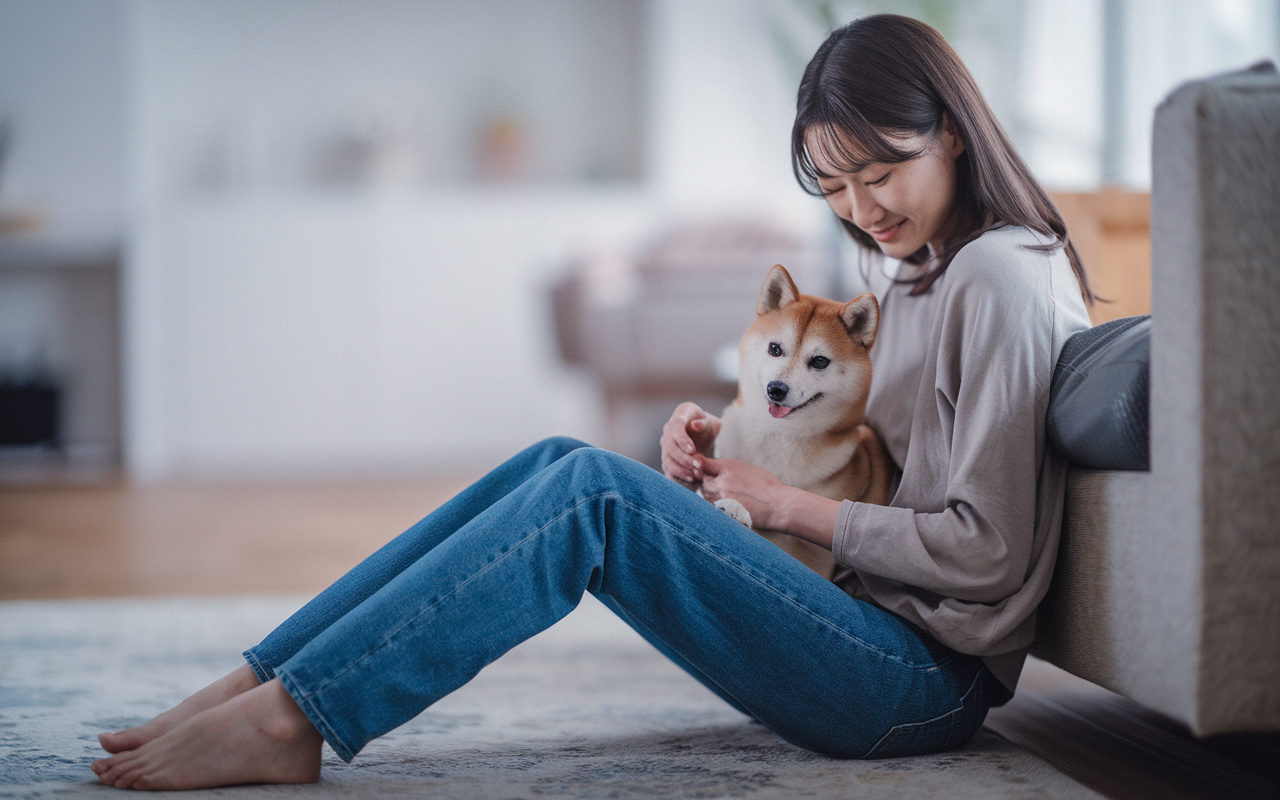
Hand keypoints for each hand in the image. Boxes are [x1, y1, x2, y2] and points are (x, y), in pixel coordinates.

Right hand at [660, 402, 721, 487]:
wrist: (703, 436)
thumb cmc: (707, 426)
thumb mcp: (709, 422)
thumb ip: (704, 423)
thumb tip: (695, 425)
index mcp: (677, 419)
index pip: (675, 428)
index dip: (681, 440)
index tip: (692, 450)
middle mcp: (667, 434)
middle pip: (670, 448)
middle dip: (684, 459)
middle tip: (699, 466)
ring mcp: (666, 449)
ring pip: (668, 462)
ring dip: (682, 471)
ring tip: (697, 475)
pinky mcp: (668, 462)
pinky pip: (670, 472)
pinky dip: (680, 479)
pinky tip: (692, 482)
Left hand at [702, 457, 839, 547]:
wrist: (778, 505)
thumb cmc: (767, 486)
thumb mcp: (747, 469)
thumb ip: (727, 469)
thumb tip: (711, 471)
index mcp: (727, 467)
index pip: (702, 463)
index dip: (700, 466)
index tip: (700, 468)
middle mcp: (721, 481)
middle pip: (702, 481)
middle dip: (707, 482)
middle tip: (720, 486)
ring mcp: (720, 498)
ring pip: (705, 495)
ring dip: (710, 494)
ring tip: (729, 495)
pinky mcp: (723, 512)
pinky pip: (711, 507)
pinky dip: (716, 506)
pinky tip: (729, 505)